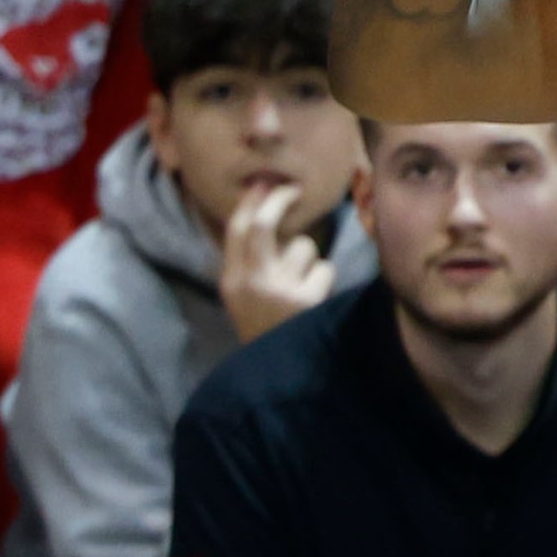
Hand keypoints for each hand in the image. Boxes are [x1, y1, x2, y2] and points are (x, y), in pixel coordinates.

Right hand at [220, 182, 335, 341]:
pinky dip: (324, 280)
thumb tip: (267, 218)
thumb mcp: (245, 298)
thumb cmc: (267, 328)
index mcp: (231, 282)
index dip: (250, 202)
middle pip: (262, 226)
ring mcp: (278, 291)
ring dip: (310, 260)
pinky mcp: (305, 301)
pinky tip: (316, 301)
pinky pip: (325, 269)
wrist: (278, 373)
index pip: (235, 230)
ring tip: (304, 287)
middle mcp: (250, 283)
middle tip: (293, 188)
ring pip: (304, 246)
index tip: (262, 183)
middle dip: (278, 200)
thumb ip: (251, 263)